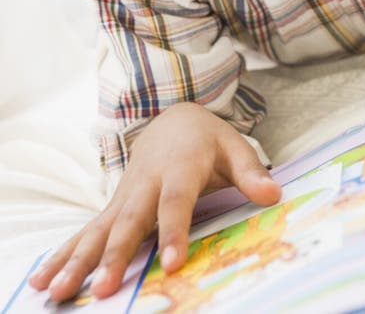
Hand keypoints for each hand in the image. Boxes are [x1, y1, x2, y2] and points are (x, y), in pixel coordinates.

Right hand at [28, 102, 279, 301]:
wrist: (173, 119)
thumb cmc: (207, 139)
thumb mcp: (234, 146)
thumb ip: (251, 171)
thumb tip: (273, 194)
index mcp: (180, 167)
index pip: (176, 202)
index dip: (174, 231)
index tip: (171, 263)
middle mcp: (146, 182)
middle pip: (130, 221)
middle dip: (114, 255)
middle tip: (101, 289)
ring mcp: (125, 195)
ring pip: (100, 229)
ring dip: (79, 260)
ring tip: (58, 291)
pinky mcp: (113, 207)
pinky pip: (86, 232)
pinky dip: (63, 255)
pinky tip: (44, 281)